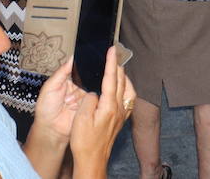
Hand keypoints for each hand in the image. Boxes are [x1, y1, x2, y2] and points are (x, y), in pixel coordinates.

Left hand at [33, 56, 84, 140]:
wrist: (50, 129)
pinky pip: (93, 102)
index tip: (82, 72)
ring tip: (68, 103)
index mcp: (69, 80)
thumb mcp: (50, 86)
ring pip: (90, 91)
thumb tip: (72, 56)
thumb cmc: (46, 108)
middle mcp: (78, 88)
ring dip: (80, 97)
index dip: (82, 71)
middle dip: (80, 86)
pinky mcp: (88, 108)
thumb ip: (62, 71)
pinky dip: (86, 104)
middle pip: (87, 80)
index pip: (80, 71)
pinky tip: (77, 107)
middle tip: (69, 94)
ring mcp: (84, 99)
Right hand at [69, 46, 134, 167]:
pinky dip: (126, 89)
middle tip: (115, 53)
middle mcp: (118, 109)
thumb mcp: (81, 119)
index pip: (111, 79)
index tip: (112, 49)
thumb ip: (89, 100)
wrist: (92, 160)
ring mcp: (121, 115)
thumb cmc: (84, 142)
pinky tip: (122, 89)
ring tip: (118, 68)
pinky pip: (128, 100)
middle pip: (122, 82)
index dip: (111, 62)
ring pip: (128, 90)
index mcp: (109, 106)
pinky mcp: (120, 121)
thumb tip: (94, 92)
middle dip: (119, 65)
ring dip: (124, 77)